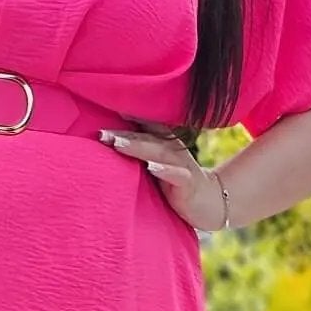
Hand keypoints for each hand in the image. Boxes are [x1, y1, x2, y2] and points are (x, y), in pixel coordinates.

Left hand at [98, 122, 227, 229]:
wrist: (210, 203)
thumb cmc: (174, 183)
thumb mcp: (155, 164)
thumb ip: (137, 152)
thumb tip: (105, 144)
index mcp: (162, 143)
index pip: (143, 126)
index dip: (127, 115)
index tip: (105, 106)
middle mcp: (171, 150)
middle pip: (145, 138)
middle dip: (122, 134)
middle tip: (101, 133)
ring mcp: (180, 165)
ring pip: (157, 152)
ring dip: (137, 147)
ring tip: (117, 143)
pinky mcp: (188, 184)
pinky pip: (176, 175)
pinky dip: (164, 170)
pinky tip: (151, 167)